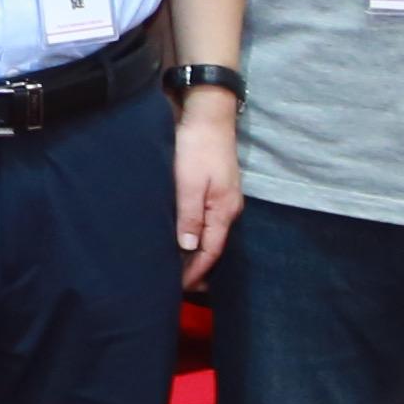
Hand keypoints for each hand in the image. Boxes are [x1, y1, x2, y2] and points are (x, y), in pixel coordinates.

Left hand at [171, 91, 240, 285]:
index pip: (211, 251)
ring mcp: (223, 199)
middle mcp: (228, 208)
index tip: (178, 288)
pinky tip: (182, 238)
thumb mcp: (190, 183)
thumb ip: (190, 216)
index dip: (196, 272)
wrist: (208, 114)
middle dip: (196, 267)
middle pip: (213, 246)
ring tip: (176, 267)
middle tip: (176, 285)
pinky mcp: (215, 189)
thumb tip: (189, 247)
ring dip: (195, 251)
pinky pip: (206, 220)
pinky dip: (195, 234)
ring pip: (209, 234)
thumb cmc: (197, 147)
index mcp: (224, 211)